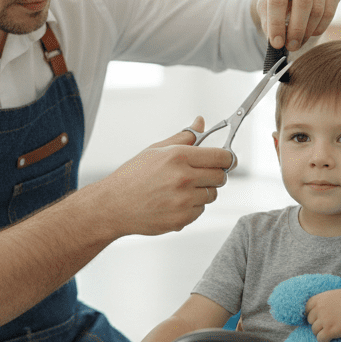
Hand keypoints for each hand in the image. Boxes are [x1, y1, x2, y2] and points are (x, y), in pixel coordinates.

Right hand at [85, 117, 231, 237]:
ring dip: (202, 192)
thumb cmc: (132, 176)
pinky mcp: (181, 219)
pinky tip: (173, 202)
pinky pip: (200, 211)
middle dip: (215, 175)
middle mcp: (183, 178)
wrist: (113, 205)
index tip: (226, 160)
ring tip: (179, 189)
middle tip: (200, 174)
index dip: (227, 158)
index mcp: (179, 156)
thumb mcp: (156, 150)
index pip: (221, 157)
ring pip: (211, 195)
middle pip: (221, 177)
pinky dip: (191, 208)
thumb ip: (184, 136)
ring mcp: (183, 201)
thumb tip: (200, 122)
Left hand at [253, 0, 340, 51]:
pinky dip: (320, 27)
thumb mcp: (265, 6)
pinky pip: (330, 12)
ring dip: (308, 31)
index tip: (276, 44)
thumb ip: (267, 21)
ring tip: (298, 42)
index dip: (276, 24)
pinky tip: (310, 32)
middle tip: (291, 46)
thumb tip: (276, 41)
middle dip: (297, 29)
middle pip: (303, 2)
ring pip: (318, 9)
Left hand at [304, 288, 340, 341]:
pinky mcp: (330, 331)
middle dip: (317, 323)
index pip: (307, 307)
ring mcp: (324, 320)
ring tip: (331, 332)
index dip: (311, 313)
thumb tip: (325, 303)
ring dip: (321, 332)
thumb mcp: (340, 294)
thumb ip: (329, 298)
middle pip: (310, 320)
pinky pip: (320, 338)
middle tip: (327, 325)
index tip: (316, 317)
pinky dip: (325, 339)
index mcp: (322, 298)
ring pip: (314, 330)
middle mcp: (320, 308)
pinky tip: (332, 337)